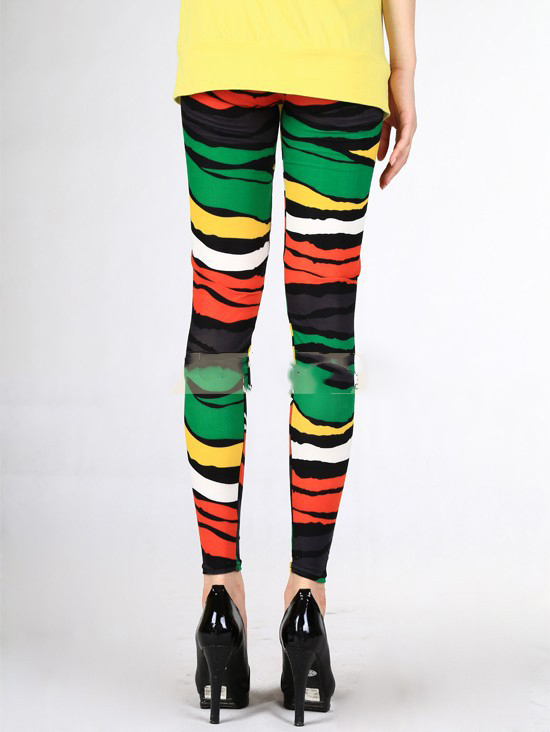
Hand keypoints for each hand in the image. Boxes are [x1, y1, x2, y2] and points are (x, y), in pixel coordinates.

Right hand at [377, 68, 416, 188]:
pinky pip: (404, 139)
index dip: (389, 170)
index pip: (396, 156)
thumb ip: (381, 140)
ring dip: (395, 166)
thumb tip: (380, 159)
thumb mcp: (382, 122)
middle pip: (401, 158)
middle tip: (383, 185)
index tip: (381, 183)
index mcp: (402, 133)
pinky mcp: (409, 118)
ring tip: (387, 178)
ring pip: (404, 151)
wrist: (397, 75)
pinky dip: (398, 150)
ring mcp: (410, 126)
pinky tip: (391, 160)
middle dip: (392, 173)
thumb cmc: (388, 95)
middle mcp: (409, 132)